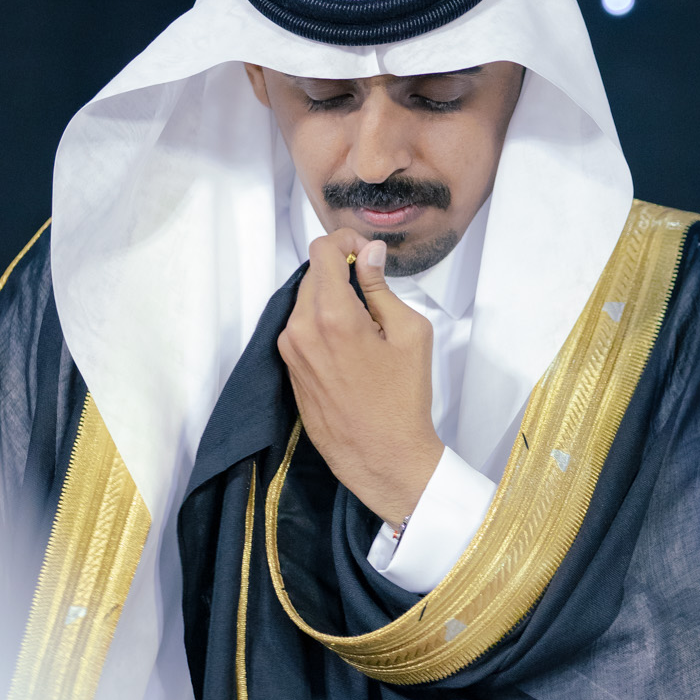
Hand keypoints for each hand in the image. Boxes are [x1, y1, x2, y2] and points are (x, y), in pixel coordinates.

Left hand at [277, 230, 441, 525]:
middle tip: (373, 286)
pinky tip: (350, 344)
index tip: (368, 254)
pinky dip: (322, 322)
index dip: (347, 242)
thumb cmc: (403, 399)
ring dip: (331, 297)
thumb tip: (369, 254)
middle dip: (340, 269)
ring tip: (365, 321)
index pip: (322, 251)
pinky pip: (301, 328)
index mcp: (332, 315)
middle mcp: (301, 329)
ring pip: (304, 301)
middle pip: (312, 274)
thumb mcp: (410, 333)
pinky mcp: (289, 369)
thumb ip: (382, 288)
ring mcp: (290, 351)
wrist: (382, 457)